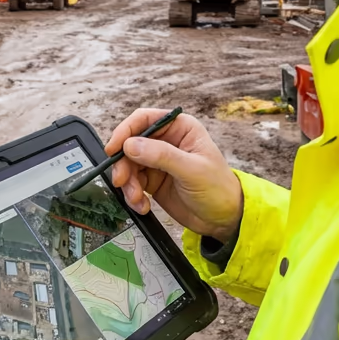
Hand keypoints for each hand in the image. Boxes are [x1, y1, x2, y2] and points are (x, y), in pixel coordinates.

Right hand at [105, 109, 242, 241]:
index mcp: (180, 128)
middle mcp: (167, 141)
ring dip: (128, 183)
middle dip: (124, 164)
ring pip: (129, 165)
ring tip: (136, 198)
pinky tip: (142, 205)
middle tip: (122, 180)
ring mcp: (158, 162)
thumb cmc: (219, 189)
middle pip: (131, 144)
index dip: (125, 131)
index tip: (114, 148)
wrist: (224, 219)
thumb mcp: (192, 170)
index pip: (144, 120)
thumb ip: (162, 156)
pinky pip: (133, 183)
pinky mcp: (153, 181)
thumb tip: (131, 145)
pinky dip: (133, 195)